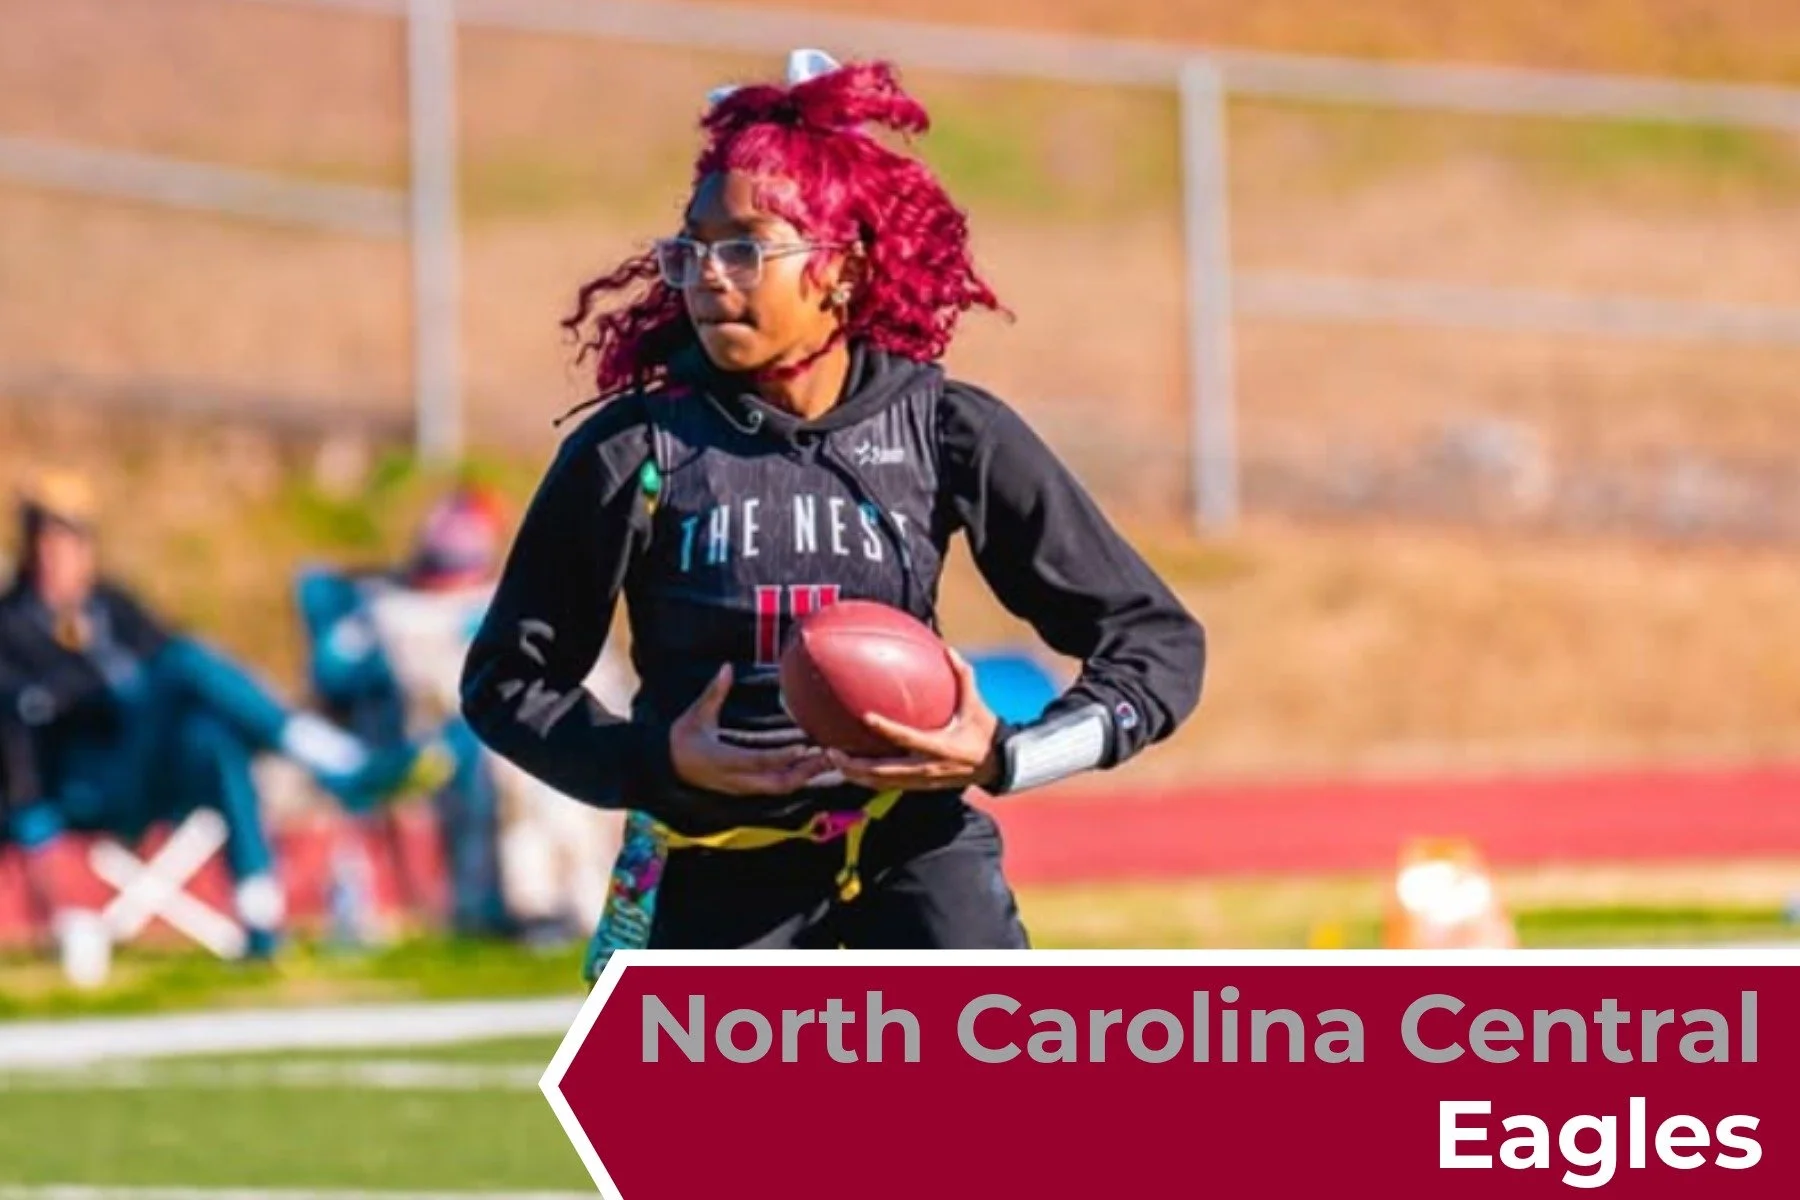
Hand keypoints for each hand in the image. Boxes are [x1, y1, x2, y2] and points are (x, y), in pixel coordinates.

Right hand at [670, 664, 830, 795]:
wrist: (667, 768)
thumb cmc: (682, 739)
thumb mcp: (695, 715)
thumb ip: (713, 693)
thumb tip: (726, 667)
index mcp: (722, 760)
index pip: (757, 761)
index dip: (781, 756)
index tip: (803, 746)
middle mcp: (736, 778)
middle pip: (777, 782)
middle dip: (805, 771)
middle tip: (830, 754)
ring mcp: (743, 786)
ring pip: (780, 787)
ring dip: (806, 776)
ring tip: (830, 759)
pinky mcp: (747, 788)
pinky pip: (777, 787)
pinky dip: (797, 778)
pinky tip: (814, 767)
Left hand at [827, 650, 1001, 792]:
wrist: (997, 766)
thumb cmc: (984, 732)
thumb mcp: (976, 705)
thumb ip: (963, 677)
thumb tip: (948, 650)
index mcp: (940, 746)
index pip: (907, 737)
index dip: (886, 728)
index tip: (866, 716)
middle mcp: (927, 767)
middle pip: (884, 772)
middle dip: (856, 766)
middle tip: (833, 752)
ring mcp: (921, 780)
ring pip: (882, 783)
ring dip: (856, 775)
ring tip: (834, 762)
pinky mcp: (919, 786)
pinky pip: (888, 785)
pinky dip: (868, 778)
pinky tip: (852, 768)